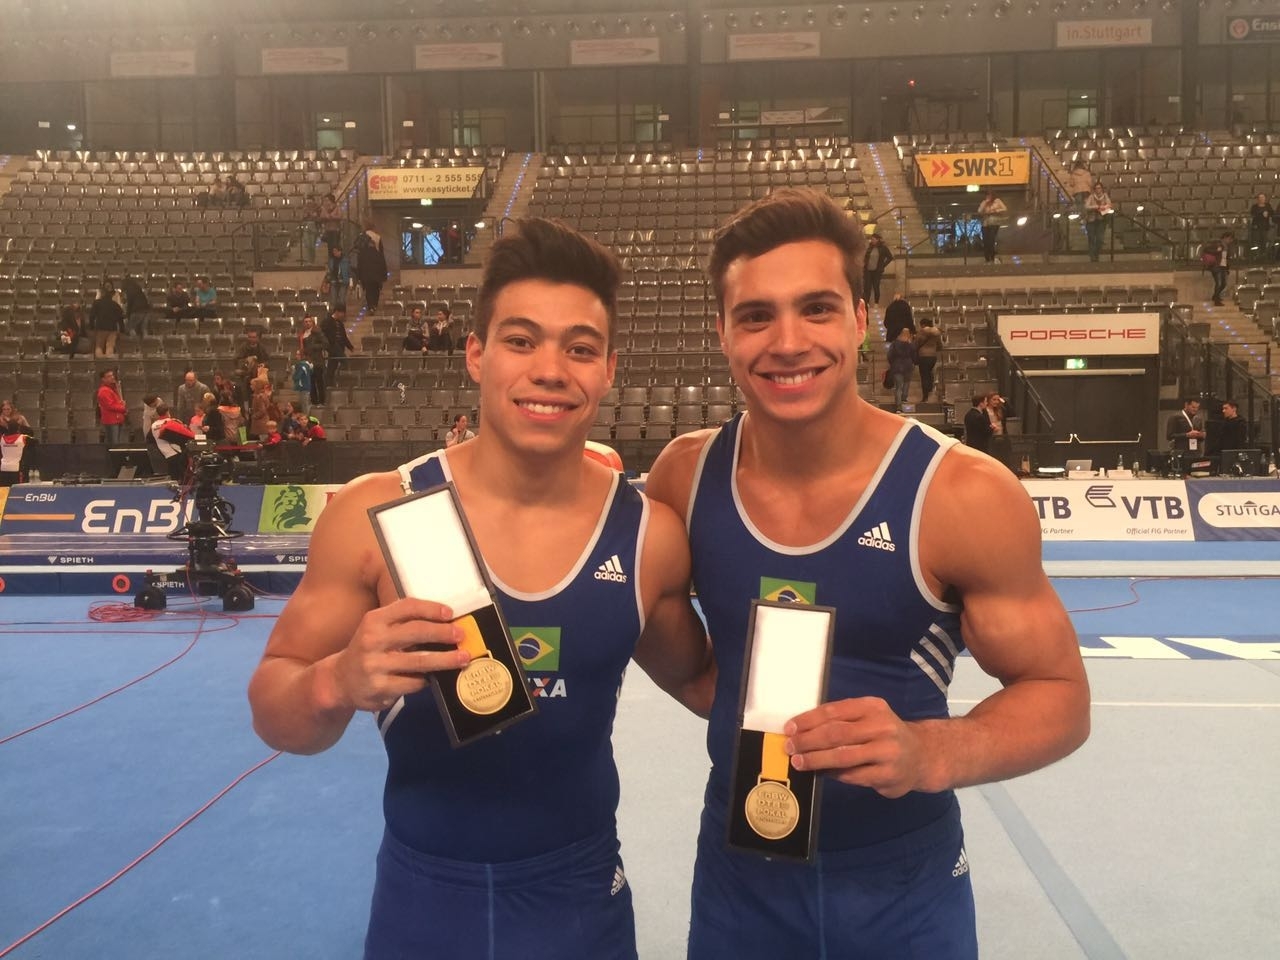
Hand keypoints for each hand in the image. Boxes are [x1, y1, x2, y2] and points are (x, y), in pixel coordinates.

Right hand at [331, 598, 470, 711]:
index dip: (431, 608)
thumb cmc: (369, 650)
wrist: (339, 681)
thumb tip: (445, 622)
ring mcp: (375, 666)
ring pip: (419, 661)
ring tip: (462, 658)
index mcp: (374, 620)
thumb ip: (403, 623)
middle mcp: (372, 640)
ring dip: (445, 660)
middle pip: (416, 632)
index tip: (450, 613)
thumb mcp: (377, 629)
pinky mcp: (380, 688)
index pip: (407, 607)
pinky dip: (427, 679)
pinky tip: (434, 677)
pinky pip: (413, 683)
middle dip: (443, 632)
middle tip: (461, 635)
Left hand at [785, 697, 929, 798]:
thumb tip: (802, 731)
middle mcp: (882, 726)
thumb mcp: (869, 717)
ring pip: (842, 756)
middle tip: (789, 746)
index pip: (834, 711)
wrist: (922, 756)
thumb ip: (843, 721)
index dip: (808, 720)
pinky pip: (853, 775)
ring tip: (799, 762)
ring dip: (816, 759)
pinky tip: (821, 773)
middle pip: (836, 733)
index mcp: (872, 707)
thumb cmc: (884, 735)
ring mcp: (887, 752)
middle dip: (808, 741)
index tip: (789, 728)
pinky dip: (833, 774)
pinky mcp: (888, 775)